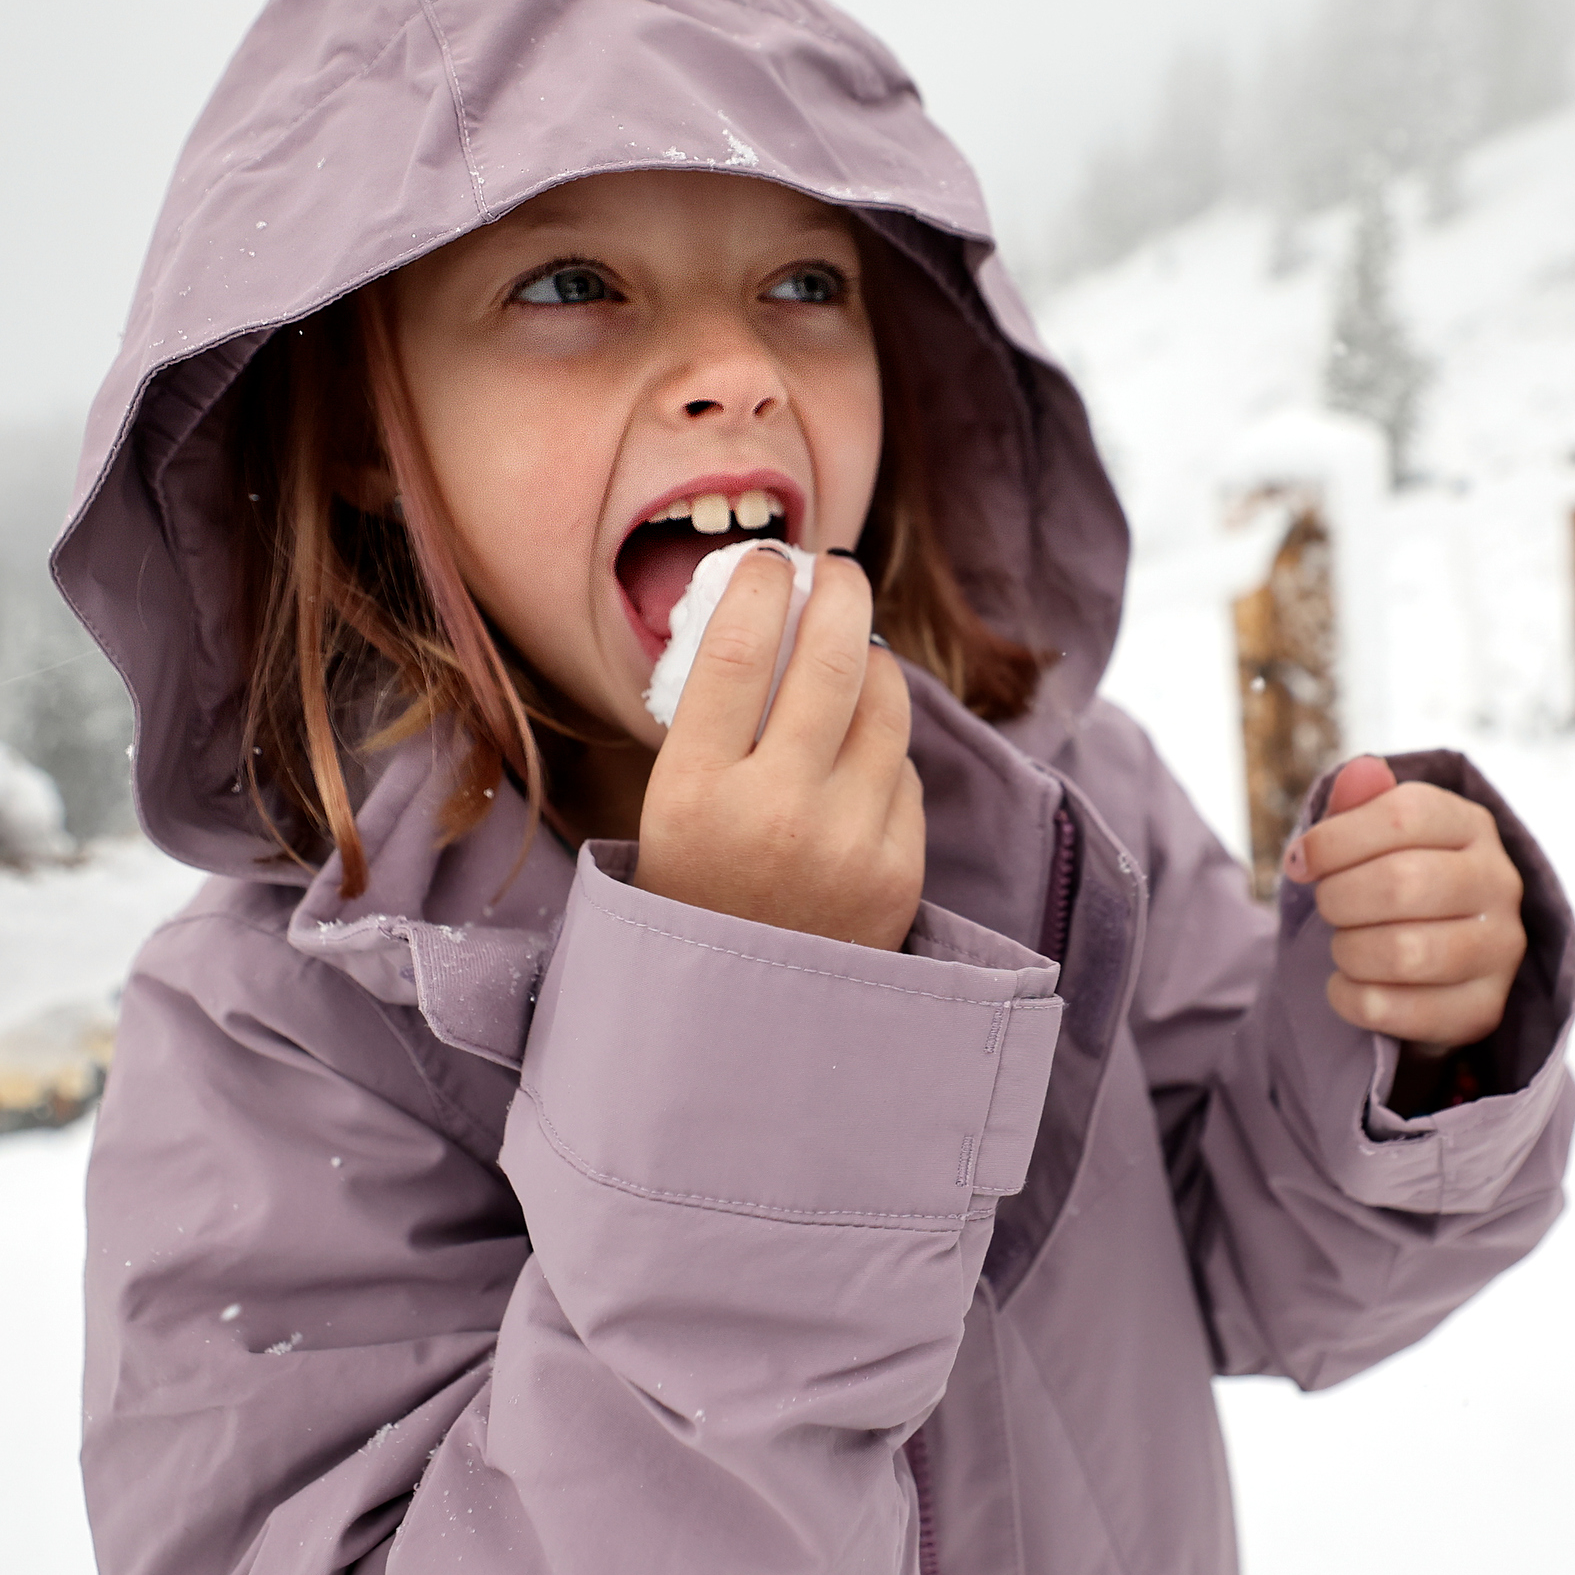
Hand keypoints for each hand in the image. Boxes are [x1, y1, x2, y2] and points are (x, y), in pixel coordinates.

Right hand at [634, 550, 923, 950]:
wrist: (739, 1015)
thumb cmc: (696, 889)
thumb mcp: (670, 807)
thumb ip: (715, 721)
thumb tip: (773, 610)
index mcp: (695, 793)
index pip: (739, 652)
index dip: (762, 586)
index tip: (772, 559)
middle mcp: (775, 814)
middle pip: (831, 660)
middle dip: (842, 594)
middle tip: (838, 570)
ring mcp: (847, 844)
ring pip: (885, 705)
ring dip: (873, 664)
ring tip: (854, 655)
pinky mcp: (900, 871)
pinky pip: (904, 772)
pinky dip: (882, 753)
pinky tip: (855, 763)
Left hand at [1282, 757, 1524, 1053]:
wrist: (1432, 965)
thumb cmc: (1394, 884)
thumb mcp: (1375, 836)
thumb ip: (1362, 802)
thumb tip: (1361, 772)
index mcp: (1472, 825)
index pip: (1403, 814)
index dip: (1336, 837)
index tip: (1300, 860)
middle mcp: (1500, 883)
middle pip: (1402, 883)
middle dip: (1338, 898)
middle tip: (1326, 906)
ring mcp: (1500, 949)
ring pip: (1404, 952)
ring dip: (1348, 950)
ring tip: (1343, 946)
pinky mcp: (1485, 1008)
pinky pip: (1400, 1010)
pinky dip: (1352, 999)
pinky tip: (1347, 986)